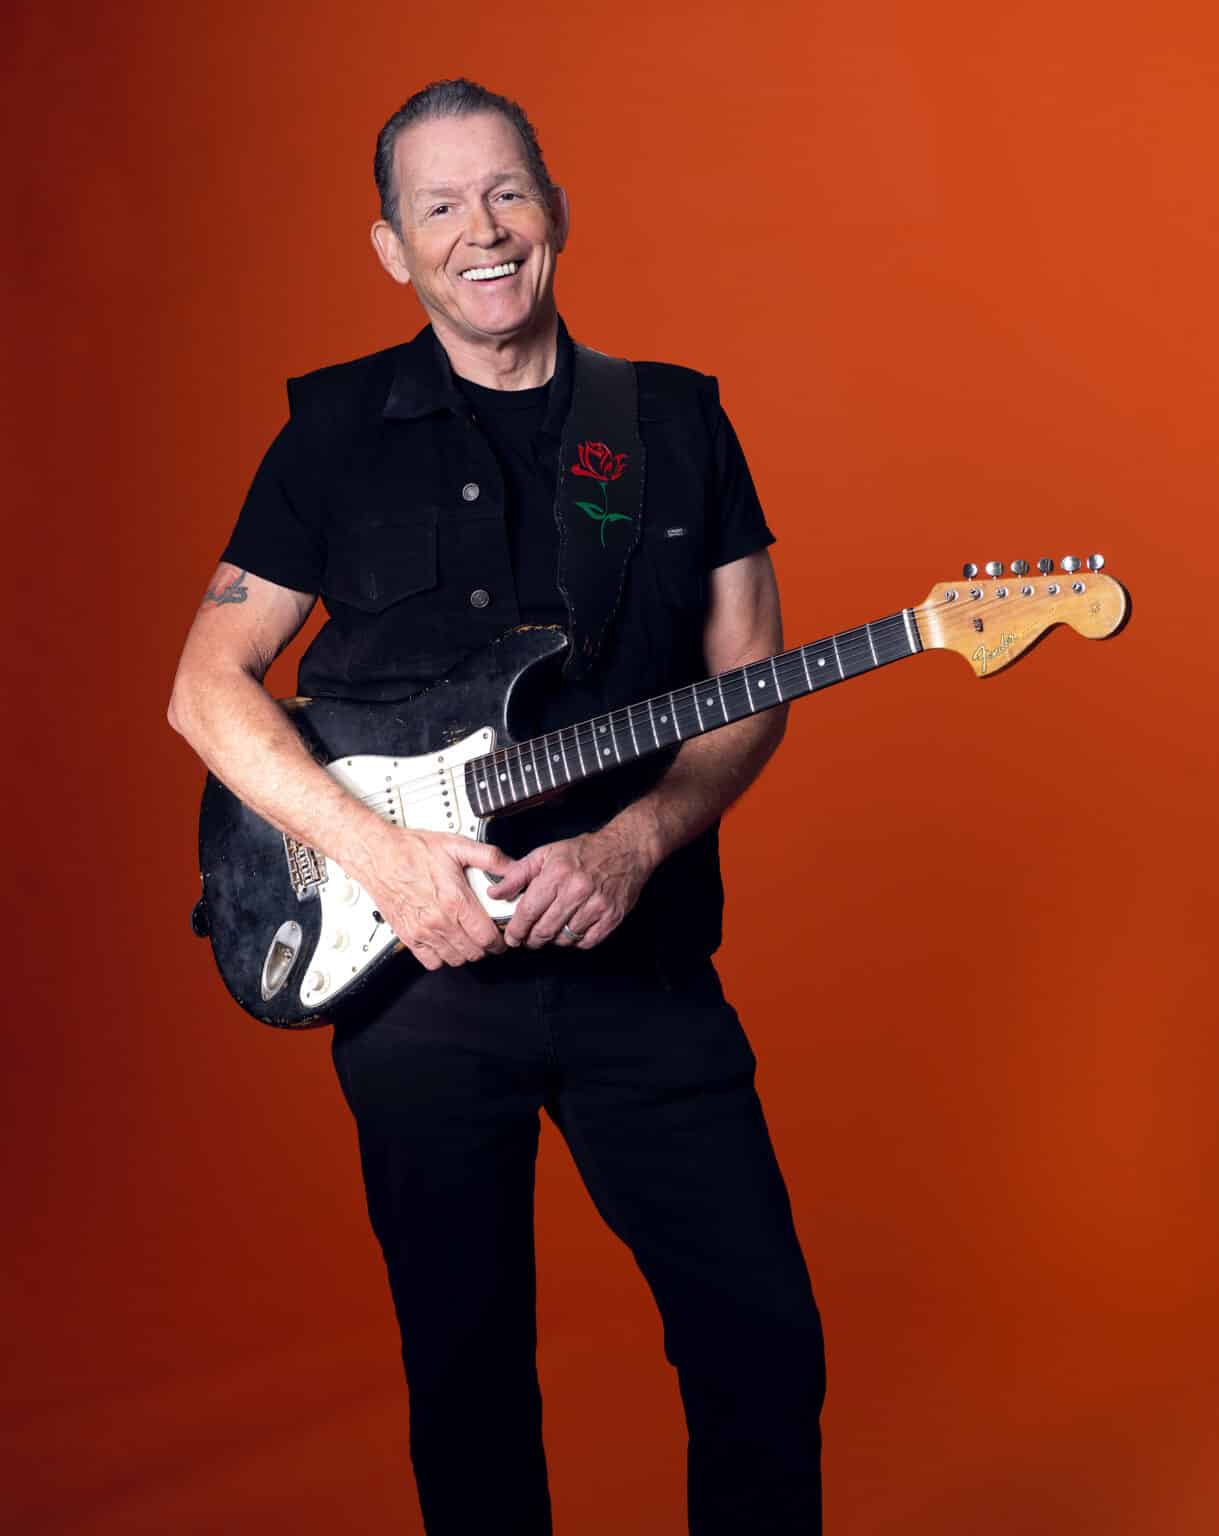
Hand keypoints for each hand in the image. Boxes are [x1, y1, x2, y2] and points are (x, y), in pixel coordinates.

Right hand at [350, 827, 511, 971]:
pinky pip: (431, 962)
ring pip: (455, 959)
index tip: (501, 936)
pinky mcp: (408, 937)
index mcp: (455, 901)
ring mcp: (422, 932)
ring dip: (465, 952)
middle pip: (474, 953)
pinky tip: (445, 942)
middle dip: (485, 946)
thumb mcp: (457, 845)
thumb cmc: (413, 850)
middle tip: (485, 934)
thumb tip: (512, 867)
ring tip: (466, 937)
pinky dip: (441, 957)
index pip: (487, 937)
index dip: (500, 940)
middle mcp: (439, 921)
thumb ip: (489, 857)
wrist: (378, 855)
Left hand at [495, 822, 659, 949]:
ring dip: (555, 939)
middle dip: (532, 939)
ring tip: (552, 929)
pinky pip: (587, 942)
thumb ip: (517, 874)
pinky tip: (572, 929)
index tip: (511, 937)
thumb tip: (495, 892)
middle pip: (545, 930)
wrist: (625, 849)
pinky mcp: (612, 916)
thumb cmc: (584, 852)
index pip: (528, 911)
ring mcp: (597, 905)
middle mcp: (577, 891)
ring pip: (565, 939)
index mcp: (556, 874)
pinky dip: (576, 941)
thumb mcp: (545, 854)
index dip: (516, 929)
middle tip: (528, 938)